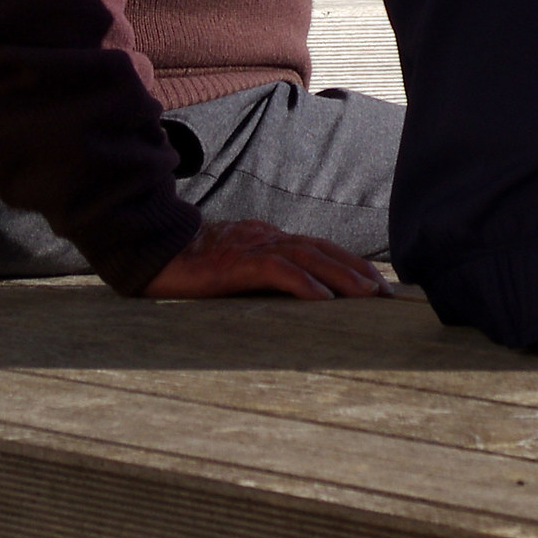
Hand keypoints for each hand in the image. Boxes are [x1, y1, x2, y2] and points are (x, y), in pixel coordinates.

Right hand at [143, 218, 392, 300]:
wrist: (150, 251)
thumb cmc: (189, 266)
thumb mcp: (232, 269)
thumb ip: (258, 275)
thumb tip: (290, 298)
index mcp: (267, 240)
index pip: (318, 249)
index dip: (349, 263)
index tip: (378, 284)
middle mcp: (266, 238)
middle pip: (322, 250)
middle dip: (357, 270)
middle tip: (387, 293)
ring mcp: (251, 247)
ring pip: (307, 257)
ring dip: (342, 276)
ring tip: (368, 294)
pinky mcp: (234, 263)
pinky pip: (275, 271)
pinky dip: (303, 283)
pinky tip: (323, 298)